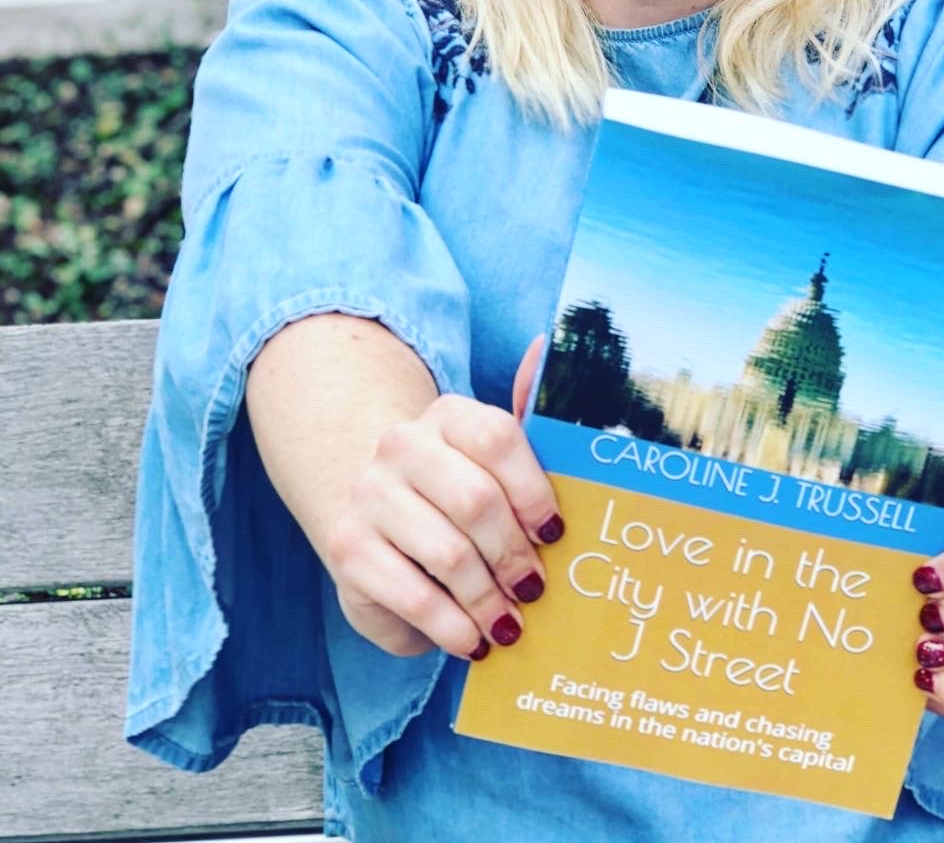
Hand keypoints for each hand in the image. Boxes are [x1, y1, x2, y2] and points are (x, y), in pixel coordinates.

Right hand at [322, 338, 561, 660]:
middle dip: (514, 556)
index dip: (534, 491)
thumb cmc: (456, 484)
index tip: (556, 534)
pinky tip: (471, 639)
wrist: (369, 506)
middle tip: (535, 591)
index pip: (499, 439)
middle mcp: (402, 446)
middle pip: (476, 501)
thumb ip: (525, 412)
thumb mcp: (491, 453)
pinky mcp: (347, 549)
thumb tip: (545, 344)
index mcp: (448, 414)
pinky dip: (449, 626)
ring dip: (487, 599)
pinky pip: (410, 595)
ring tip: (510, 625)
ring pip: (447, 554)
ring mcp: (370, 496)